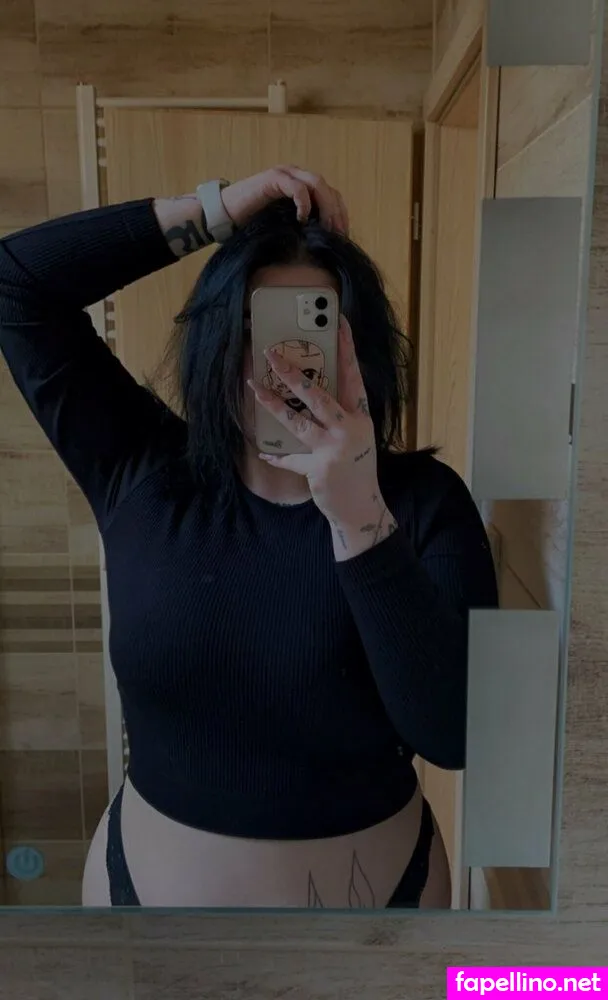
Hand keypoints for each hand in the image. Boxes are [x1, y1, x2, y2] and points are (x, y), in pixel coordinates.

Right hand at [221, 166, 348, 233]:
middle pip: (328, 189)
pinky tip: (302, 219)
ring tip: (324, 226)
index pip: (331, 195)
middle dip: (336, 212)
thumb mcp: (286, 225)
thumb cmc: (253, 222)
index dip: (340, 214)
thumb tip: (324, 242)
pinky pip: (297, 187)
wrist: (226, 214)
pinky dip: (304, 203)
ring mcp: (285, 174)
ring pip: (317, 184)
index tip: (343, 234)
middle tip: (337, 233)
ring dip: (325, 206)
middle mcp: (296, 176)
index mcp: (302, 186)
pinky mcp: (273, 178)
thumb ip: (304, 226)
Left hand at [247, 316, 397, 560]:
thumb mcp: (355, 438)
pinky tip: (265, 452)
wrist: (362, 509)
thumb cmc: (357, 469)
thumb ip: (338, 417)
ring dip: (273, 404)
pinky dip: (277, 456)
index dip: (347, 349)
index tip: (339, 323)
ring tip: (255, 388)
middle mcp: (350, 429)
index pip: (353, 376)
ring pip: (298, 421)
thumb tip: (309, 393)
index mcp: (361, 417)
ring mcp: (334, 450)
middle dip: (292, 373)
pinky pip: (291, 458)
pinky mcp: (319, 469)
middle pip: (317, 394)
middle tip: (272, 355)